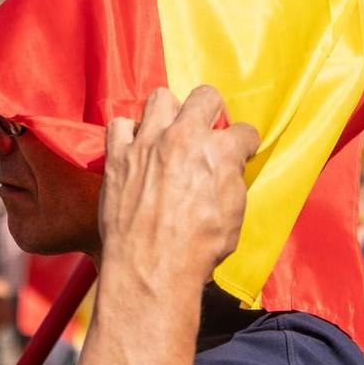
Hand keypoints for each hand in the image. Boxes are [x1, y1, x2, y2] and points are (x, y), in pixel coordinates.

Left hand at [99, 86, 259, 290]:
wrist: (151, 268)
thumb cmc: (197, 251)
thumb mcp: (234, 217)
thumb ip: (232, 182)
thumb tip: (229, 170)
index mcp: (220, 152)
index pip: (245, 132)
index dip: (245, 144)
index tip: (241, 152)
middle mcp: (185, 138)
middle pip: (205, 96)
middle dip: (212, 110)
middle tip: (207, 130)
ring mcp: (148, 143)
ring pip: (160, 98)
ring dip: (169, 113)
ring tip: (169, 133)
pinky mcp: (118, 155)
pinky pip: (120, 124)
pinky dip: (128, 134)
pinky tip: (134, 149)